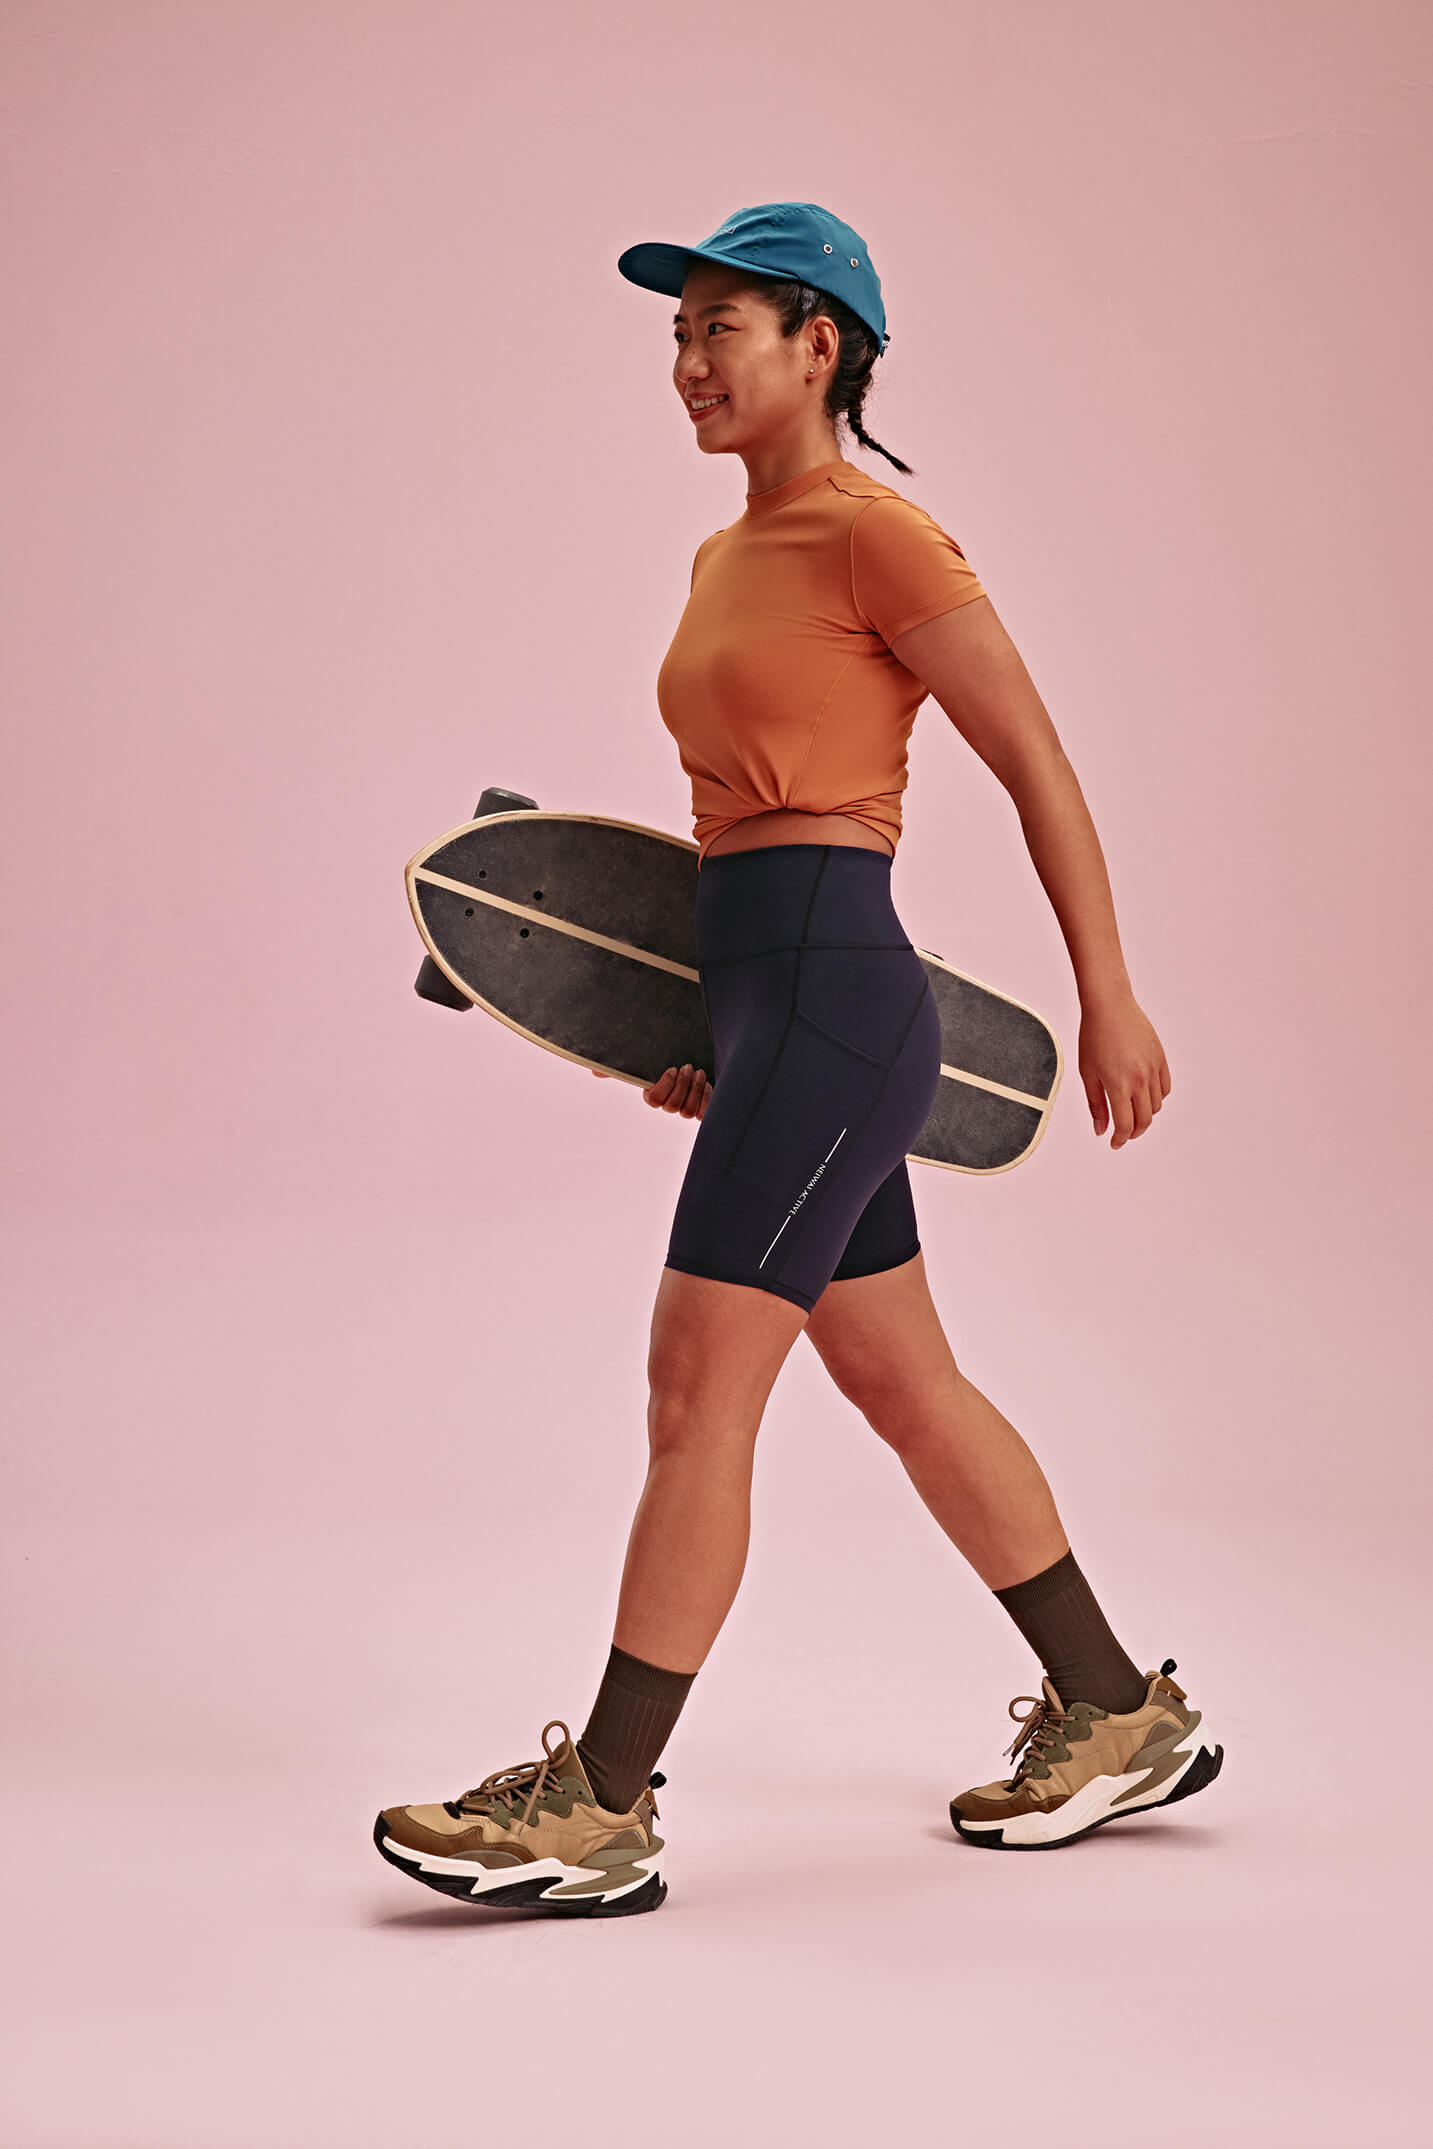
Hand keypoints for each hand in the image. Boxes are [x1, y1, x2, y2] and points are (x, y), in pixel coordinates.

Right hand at [590, 1062, 711, 1118]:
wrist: (695, 1057)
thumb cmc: (667, 1058)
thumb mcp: (645, 1059)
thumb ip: (620, 1065)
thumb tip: (593, 1070)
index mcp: (653, 1094)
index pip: (654, 1100)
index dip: (665, 1085)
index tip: (671, 1068)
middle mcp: (668, 1104)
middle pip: (673, 1107)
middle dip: (682, 1085)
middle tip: (688, 1067)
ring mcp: (685, 1108)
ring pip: (687, 1111)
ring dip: (695, 1089)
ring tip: (698, 1072)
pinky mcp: (702, 1109)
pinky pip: (703, 1113)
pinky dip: (706, 1098)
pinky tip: (708, 1083)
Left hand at [1078, 990, 1169, 1147]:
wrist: (1110, 1005)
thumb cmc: (1094, 1036)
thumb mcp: (1088, 1074)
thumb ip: (1096, 1104)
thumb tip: (1101, 1130)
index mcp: (1119, 1085)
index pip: (1125, 1125)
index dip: (1120, 1139)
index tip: (1114, 1143)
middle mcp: (1140, 1079)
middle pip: (1144, 1120)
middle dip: (1133, 1132)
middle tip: (1123, 1133)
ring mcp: (1153, 1068)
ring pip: (1156, 1106)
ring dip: (1145, 1115)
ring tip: (1131, 1113)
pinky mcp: (1161, 1058)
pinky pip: (1165, 1088)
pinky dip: (1157, 1098)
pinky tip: (1144, 1096)